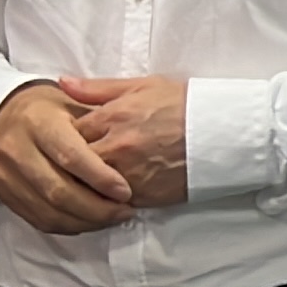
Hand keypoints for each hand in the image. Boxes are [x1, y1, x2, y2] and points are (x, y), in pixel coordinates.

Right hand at [0, 81, 133, 233]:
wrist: (3, 117)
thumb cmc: (50, 109)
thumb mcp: (73, 101)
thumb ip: (99, 121)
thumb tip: (132, 147)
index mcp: (38, 122)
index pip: (70, 156)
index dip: (100, 178)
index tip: (126, 191)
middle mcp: (17, 150)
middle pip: (58, 190)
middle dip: (96, 208)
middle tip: (125, 211)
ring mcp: (7, 176)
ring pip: (49, 211)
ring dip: (86, 221)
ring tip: (113, 218)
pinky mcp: (5, 195)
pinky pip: (39, 219)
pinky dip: (69, 225)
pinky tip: (91, 221)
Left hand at [56, 75, 190, 207]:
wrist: (224, 131)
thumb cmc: (184, 104)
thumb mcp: (142, 86)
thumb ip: (98, 88)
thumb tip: (62, 82)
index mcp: (112, 117)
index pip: (67, 134)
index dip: (65, 139)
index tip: (69, 141)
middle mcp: (116, 148)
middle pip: (74, 165)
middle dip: (71, 166)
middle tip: (74, 164)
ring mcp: (129, 174)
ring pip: (89, 188)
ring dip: (86, 186)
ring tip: (90, 181)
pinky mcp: (144, 195)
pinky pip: (112, 204)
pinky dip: (108, 200)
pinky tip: (112, 193)